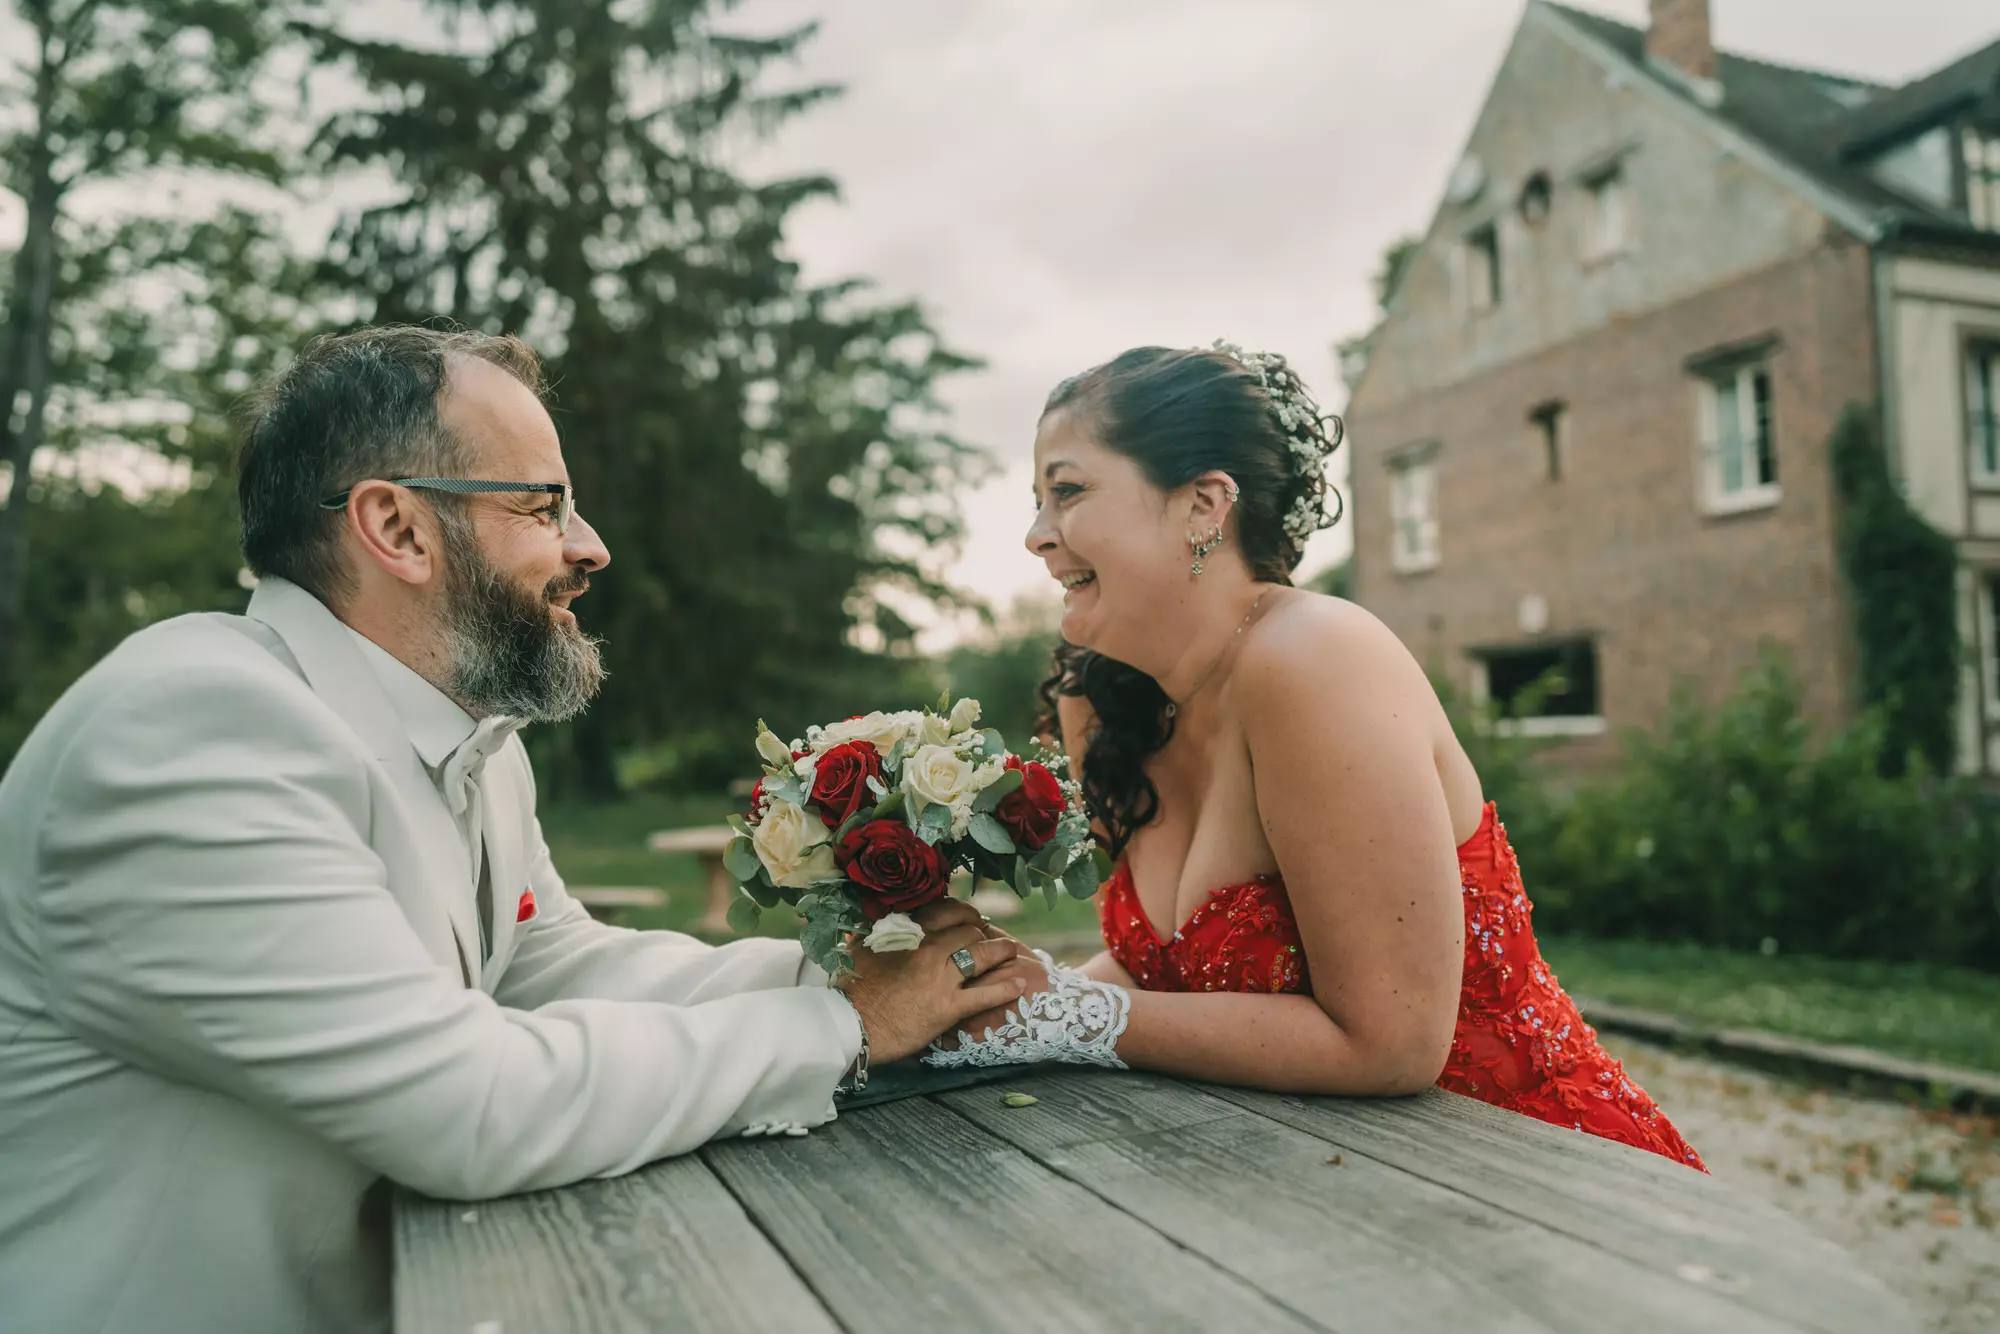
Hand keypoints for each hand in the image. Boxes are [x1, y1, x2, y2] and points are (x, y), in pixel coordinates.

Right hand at [838, 898, 1029, 1063]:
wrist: (847, 1023)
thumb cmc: (848, 987)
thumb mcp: (859, 947)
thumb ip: (875, 930)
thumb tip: (878, 917)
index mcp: (907, 932)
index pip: (946, 911)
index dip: (964, 913)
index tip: (970, 918)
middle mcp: (927, 948)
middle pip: (968, 931)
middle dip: (983, 933)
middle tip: (990, 937)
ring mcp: (940, 977)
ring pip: (981, 956)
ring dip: (1001, 951)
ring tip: (1012, 951)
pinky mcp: (948, 1006)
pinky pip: (985, 994)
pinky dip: (1005, 988)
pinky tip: (1019, 984)